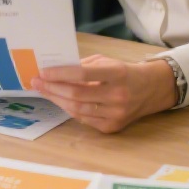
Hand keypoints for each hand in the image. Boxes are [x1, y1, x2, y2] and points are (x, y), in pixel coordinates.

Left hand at [31, 56, 177, 132]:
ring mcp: (116, 114)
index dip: (60, 73)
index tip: (43, 72)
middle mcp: (118, 95)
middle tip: (37, 82)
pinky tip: (60, 101)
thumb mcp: (107, 62)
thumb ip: (83, 65)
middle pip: (76, 94)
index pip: (83, 74)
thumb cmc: (124, 72)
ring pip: (77, 109)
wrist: (151, 90)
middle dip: (52, 88)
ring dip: (57, 100)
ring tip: (44, 91)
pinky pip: (84, 119)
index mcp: (117, 74)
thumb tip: (54, 71)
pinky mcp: (112, 127)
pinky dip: (69, 109)